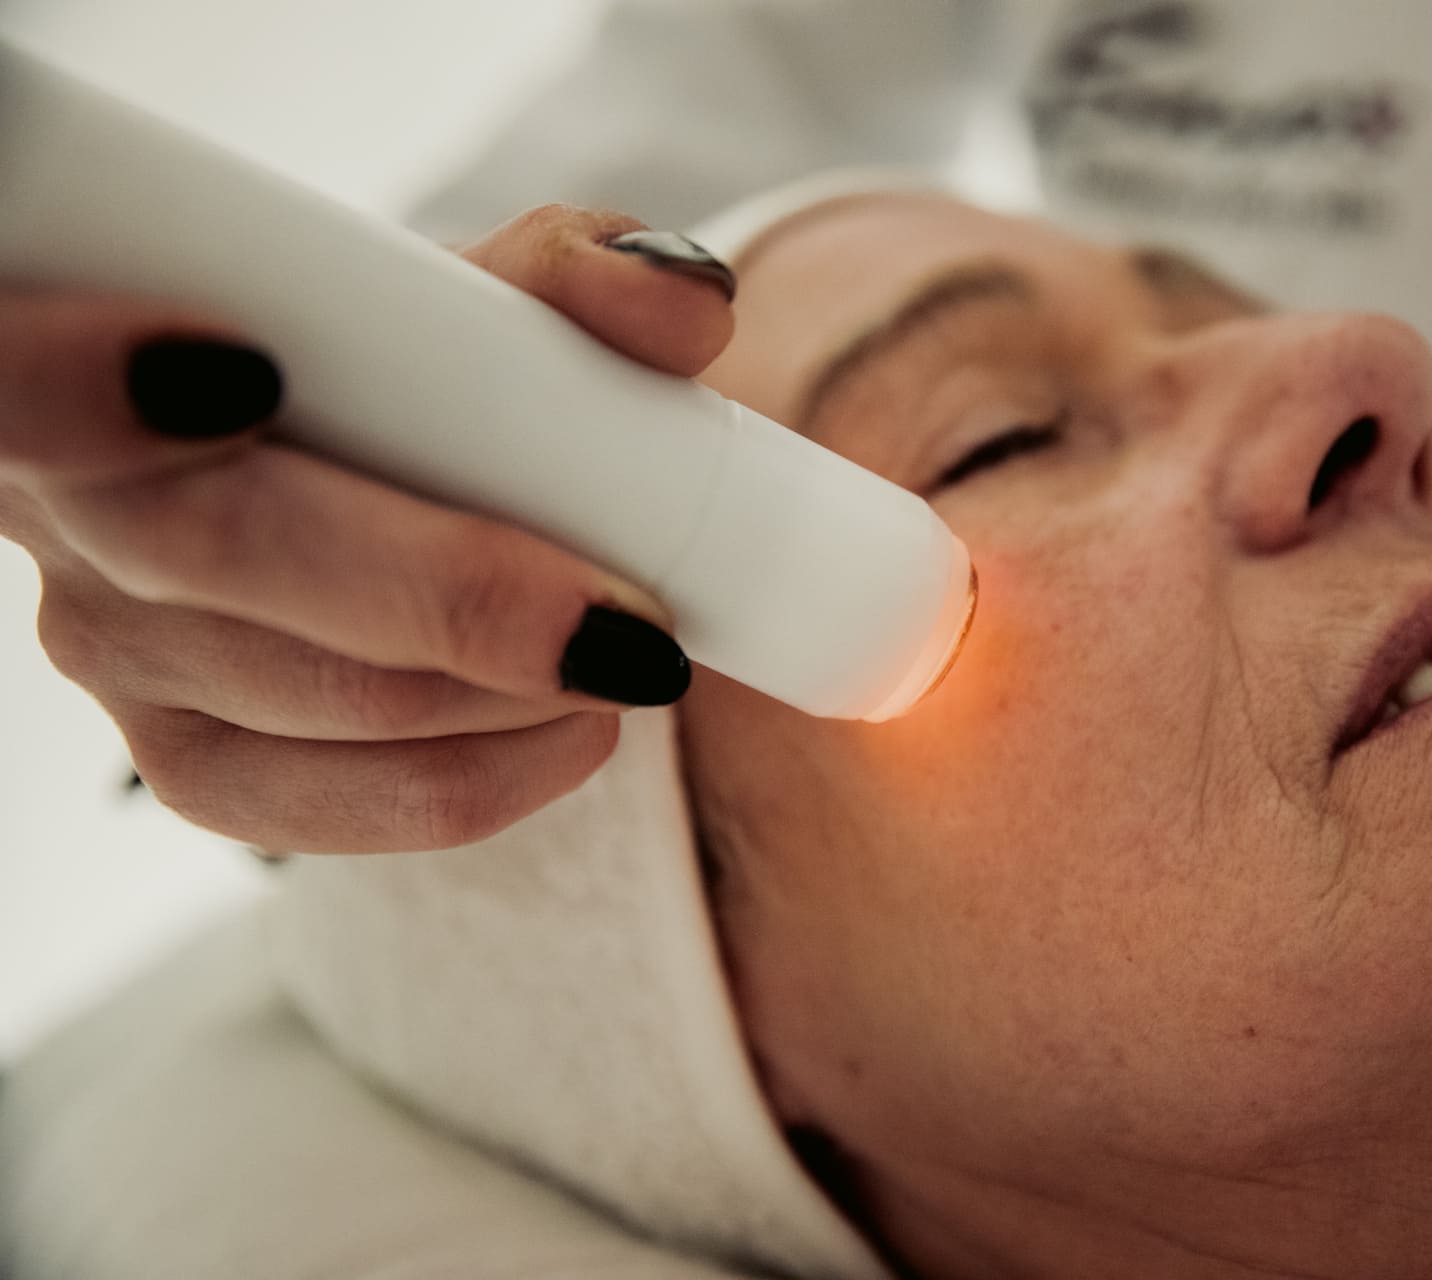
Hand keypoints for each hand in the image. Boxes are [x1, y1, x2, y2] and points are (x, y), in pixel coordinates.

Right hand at [0, 206, 735, 852]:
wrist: (342, 467)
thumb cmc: (391, 364)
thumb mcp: (464, 292)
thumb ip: (566, 277)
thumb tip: (685, 308)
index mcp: (83, 334)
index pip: (6, 371)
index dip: (71, 379)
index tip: (245, 377)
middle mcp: (70, 508)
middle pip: (213, 558)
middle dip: (446, 598)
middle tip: (633, 622)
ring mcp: (117, 647)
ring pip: (298, 700)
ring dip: (495, 696)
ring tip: (632, 658)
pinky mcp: (184, 753)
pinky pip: (314, 810)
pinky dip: (470, 780)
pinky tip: (571, 734)